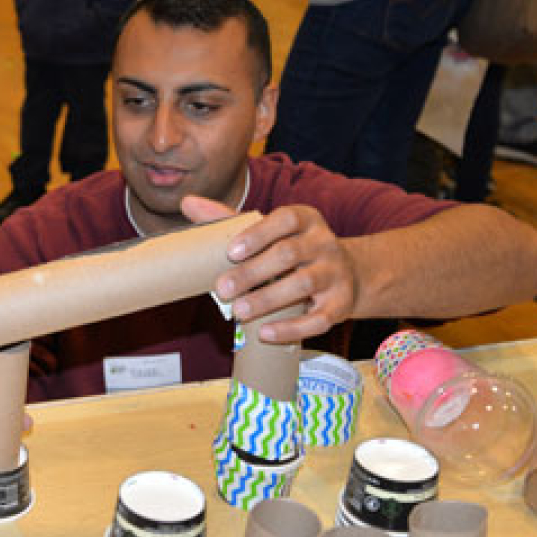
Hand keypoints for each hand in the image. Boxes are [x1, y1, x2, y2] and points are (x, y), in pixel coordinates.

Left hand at [181, 197, 359, 342]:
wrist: (348, 274)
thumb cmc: (294, 250)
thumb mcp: (269, 231)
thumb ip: (230, 220)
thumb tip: (188, 203)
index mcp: (306, 219)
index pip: (285, 219)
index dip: (258, 234)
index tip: (231, 252)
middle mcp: (325, 243)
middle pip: (288, 254)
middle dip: (252, 272)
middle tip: (222, 289)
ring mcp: (336, 273)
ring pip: (303, 284)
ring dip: (268, 299)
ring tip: (238, 312)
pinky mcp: (341, 304)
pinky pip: (319, 319)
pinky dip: (291, 328)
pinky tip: (264, 332)